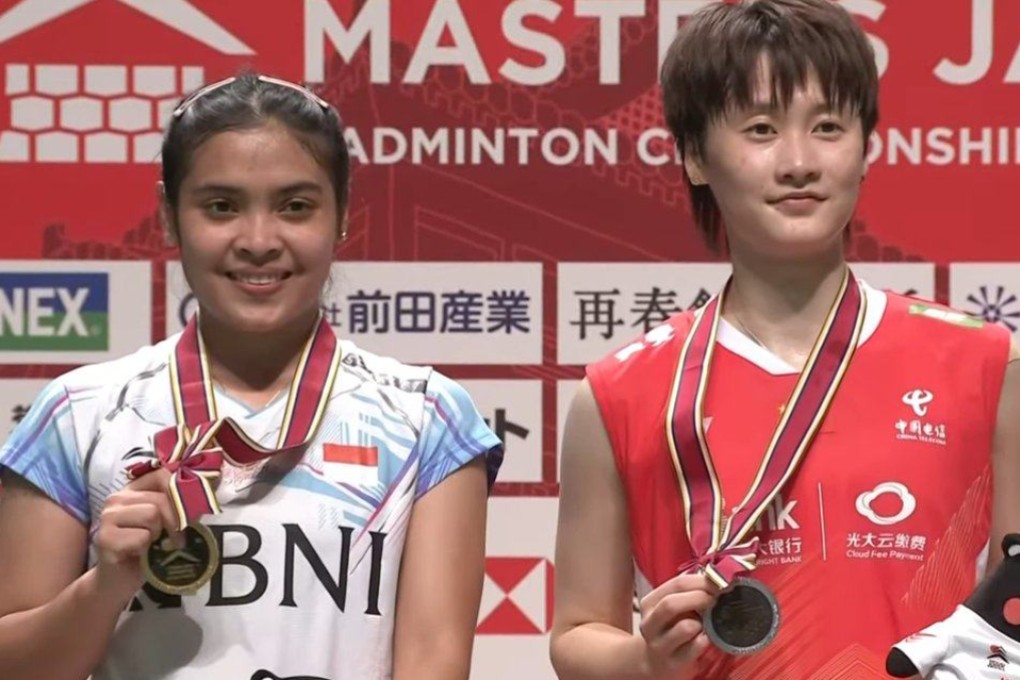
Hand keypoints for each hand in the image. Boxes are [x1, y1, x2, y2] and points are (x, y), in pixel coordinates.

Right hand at [92, 468, 181, 601]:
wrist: (117, 582)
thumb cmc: (146, 549)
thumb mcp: (165, 522)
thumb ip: (177, 505)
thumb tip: (208, 490)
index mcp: (132, 490)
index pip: (161, 474)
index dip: (180, 492)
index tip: (188, 513)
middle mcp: (116, 499)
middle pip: (160, 499)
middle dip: (174, 522)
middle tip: (175, 539)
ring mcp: (107, 517)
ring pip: (151, 515)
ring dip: (157, 535)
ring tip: (152, 545)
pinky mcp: (104, 538)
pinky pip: (141, 537)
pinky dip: (146, 549)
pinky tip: (138, 555)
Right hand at [637, 572, 717, 679]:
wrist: (657, 663)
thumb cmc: (671, 629)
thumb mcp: (673, 609)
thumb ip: (688, 594)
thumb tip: (715, 581)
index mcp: (650, 603)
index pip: (676, 584)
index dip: (701, 581)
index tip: (719, 583)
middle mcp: (649, 623)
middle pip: (671, 604)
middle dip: (700, 598)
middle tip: (717, 600)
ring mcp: (659, 645)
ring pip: (685, 627)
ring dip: (702, 623)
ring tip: (706, 624)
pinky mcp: (673, 663)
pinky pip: (696, 646)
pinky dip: (706, 640)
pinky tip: (705, 639)